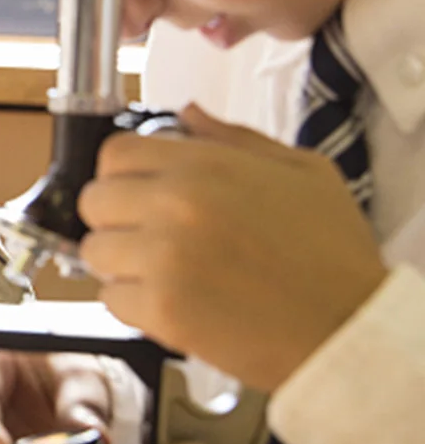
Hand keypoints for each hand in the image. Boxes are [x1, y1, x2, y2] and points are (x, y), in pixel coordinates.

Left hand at [78, 104, 387, 390]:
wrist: (350, 329)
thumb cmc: (331, 257)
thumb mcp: (301, 172)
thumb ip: (233, 137)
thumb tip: (188, 114)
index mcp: (204, 167)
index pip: (114, 152)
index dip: (122, 172)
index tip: (135, 189)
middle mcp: (175, 206)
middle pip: (93, 200)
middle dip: (115, 217)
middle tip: (147, 234)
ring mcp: (163, 259)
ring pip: (94, 251)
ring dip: (120, 262)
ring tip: (163, 271)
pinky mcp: (161, 310)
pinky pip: (110, 299)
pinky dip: (133, 304)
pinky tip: (172, 301)